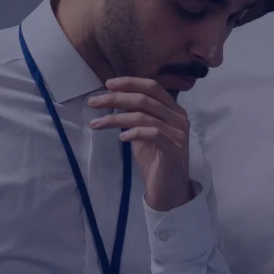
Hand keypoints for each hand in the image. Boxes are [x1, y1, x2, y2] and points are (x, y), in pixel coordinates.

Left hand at [89, 77, 195, 210]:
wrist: (168, 190)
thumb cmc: (155, 161)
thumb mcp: (142, 133)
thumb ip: (135, 115)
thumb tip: (115, 98)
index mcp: (174, 110)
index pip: (152, 87)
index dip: (130, 83)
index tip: (107, 84)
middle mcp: (179, 118)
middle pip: (145, 99)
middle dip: (116, 98)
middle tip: (94, 102)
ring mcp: (179, 134)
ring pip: (144, 116)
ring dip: (116, 118)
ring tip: (97, 123)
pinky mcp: (174, 149)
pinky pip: (152, 134)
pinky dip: (134, 133)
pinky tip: (121, 138)